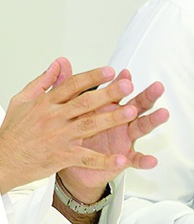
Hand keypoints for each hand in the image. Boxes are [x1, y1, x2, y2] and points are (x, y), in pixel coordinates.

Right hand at [0, 58, 142, 194]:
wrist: (2, 159)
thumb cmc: (12, 131)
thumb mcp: (21, 100)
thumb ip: (42, 81)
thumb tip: (57, 64)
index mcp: (45, 103)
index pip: (71, 85)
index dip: (92, 76)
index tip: (109, 71)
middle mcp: (54, 118)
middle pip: (85, 102)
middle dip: (108, 93)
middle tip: (127, 85)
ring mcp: (59, 137)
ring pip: (90, 125)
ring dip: (112, 119)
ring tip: (131, 112)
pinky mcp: (62, 156)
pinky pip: (87, 158)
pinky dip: (104, 160)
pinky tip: (120, 158)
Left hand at [58, 69, 168, 202]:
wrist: (67, 162)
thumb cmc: (69, 132)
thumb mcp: (66, 107)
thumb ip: (67, 85)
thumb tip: (62, 61)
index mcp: (105, 107)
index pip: (116, 91)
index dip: (120, 82)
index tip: (125, 73)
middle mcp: (118, 120)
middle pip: (135, 105)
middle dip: (146, 96)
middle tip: (157, 87)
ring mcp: (122, 139)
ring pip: (139, 128)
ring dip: (151, 121)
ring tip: (162, 114)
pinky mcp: (120, 158)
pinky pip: (133, 160)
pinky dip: (142, 160)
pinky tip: (151, 160)